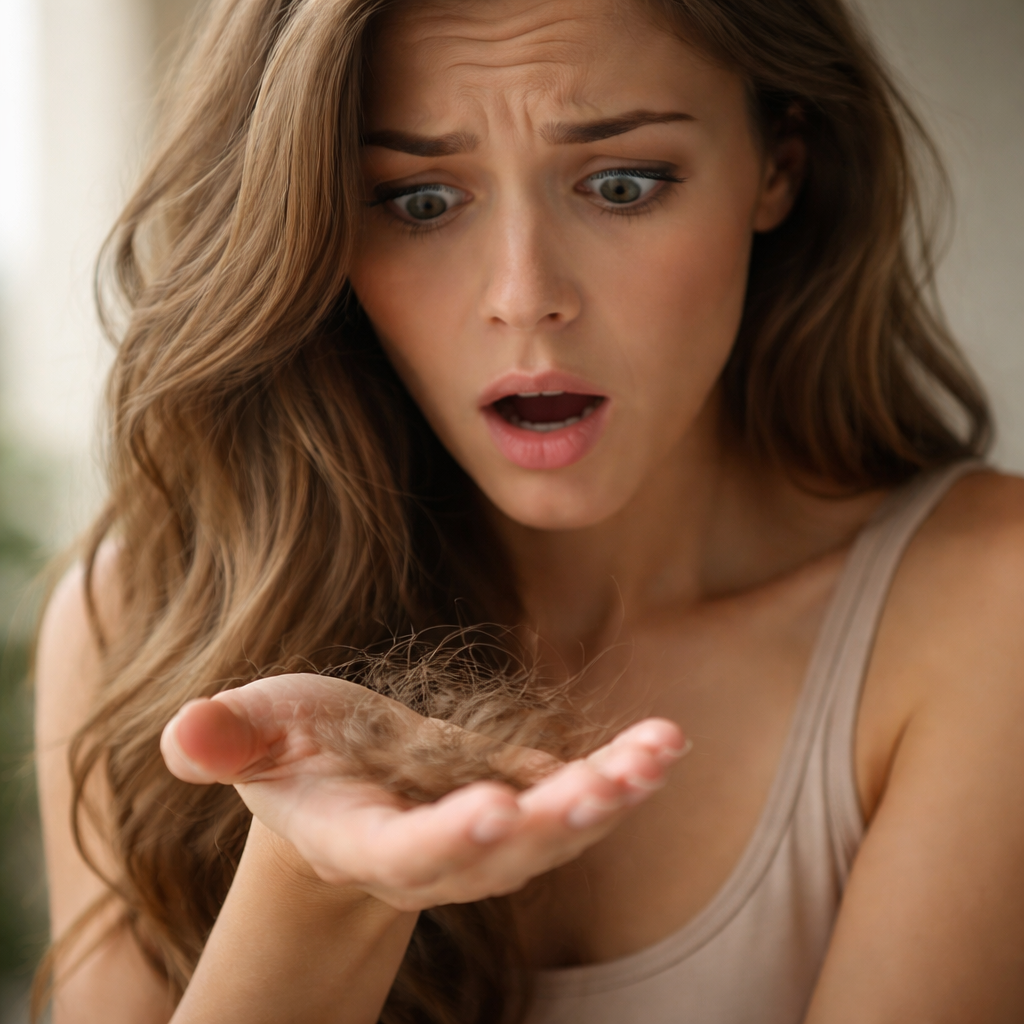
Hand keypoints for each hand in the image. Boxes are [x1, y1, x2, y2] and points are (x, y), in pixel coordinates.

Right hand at [160, 673, 688, 910]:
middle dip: (554, 825)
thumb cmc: (298, 754)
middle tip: (605, 787)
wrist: (349, 786)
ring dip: (609, 799)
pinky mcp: (528, 804)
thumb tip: (186, 734)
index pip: (407, 854)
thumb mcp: (257, 733)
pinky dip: (624, 774)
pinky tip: (664, 743)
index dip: (447, 837)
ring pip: (555, 834)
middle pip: (501, 855)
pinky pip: (580, 796)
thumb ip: (225, 738)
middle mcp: (437, 853)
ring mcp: (491, 835)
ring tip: (656, 754)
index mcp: (363, 839)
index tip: (493, 808)